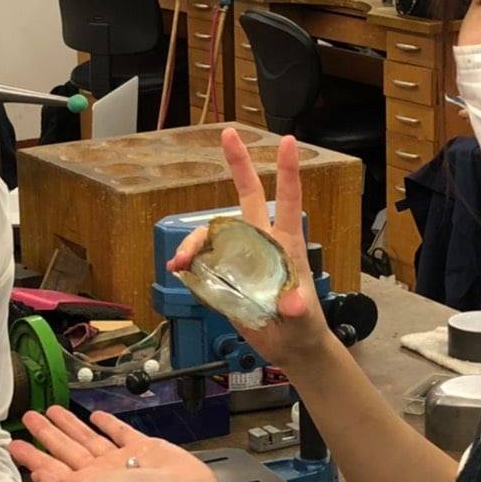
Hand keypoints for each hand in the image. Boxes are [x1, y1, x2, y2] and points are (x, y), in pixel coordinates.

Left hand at [10, 406, 220, 481]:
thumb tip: (37, 479)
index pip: (49, 469)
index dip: (31, 457)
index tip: (13, 444)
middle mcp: (99, 475)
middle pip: (65, 450)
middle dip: (46, 435)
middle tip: (29, 417)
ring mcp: (120, 461)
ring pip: (88, 438)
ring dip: (69, 425)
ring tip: (53, 410)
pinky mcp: (141, 448)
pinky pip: (118, 432)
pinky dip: (107, 424)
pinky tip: (96, 416)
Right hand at [168, 129, 336, 373]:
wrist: (290, 347)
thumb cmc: (303, 328)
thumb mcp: (302, 319)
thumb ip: (296, 308)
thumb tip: (292, 303)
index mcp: (286, 245)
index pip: (288, 201)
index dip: (287, 171)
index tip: (288, 141)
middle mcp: (262, 242)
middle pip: (247, 196)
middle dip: (238, 164)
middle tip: (227, 134)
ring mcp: (242, 257)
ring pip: (214, 231)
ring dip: (194, 240)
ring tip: (180, 260)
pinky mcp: (225, 275)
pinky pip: (202, 259)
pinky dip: (187, 261)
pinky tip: (178, 270)